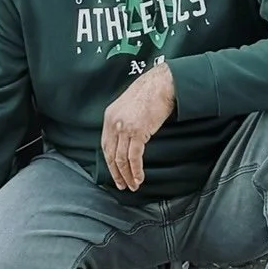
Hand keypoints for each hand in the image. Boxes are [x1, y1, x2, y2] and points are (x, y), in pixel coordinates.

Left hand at [99, 58, 176, 191]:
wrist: (162, 83)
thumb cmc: (149, 92)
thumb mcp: (128, 105)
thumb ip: (122, 121)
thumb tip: (125, 140)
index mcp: (109, 116)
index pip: (105, 145)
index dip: (110, 162)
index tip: (115, 173)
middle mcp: (114, 122)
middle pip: (111, 154)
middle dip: (117, 173)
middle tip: (122, 184)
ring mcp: (125, 127)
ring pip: (122, 159)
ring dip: (127, 175)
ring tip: (133, 185)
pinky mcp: (138, 132)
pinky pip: (134, 157)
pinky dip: (136, 170)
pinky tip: (139, 177)